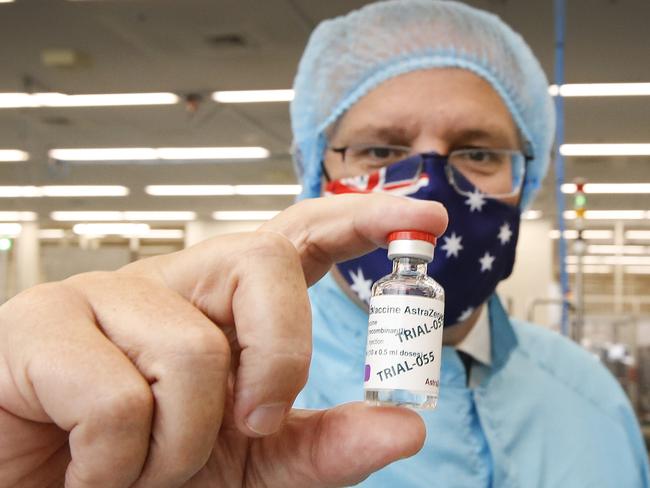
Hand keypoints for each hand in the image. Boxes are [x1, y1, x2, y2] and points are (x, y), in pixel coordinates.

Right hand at [0, 194, 446, 487]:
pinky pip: (116, 398)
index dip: (361, 219)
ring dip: (180, 445)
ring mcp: (106, 293)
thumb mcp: (254, 466)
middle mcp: (174, 283)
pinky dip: (117, 465)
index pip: (299, 238)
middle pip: (263, 260)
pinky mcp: (43, 321)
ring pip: (193, 351)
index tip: (424, 216)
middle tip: (256, 423)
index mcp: (224, 306)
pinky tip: (89, 467)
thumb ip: (325, 444)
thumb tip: (406, 424)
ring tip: (140, 467)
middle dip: (281, 350)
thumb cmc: (149, 470)